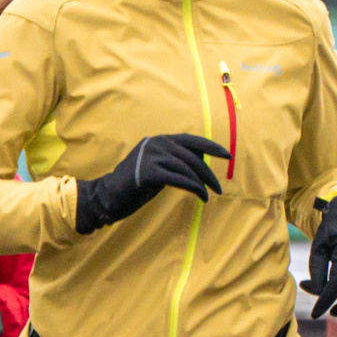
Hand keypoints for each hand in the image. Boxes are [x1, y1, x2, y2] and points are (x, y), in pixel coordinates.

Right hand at [75, 134, 226, 232]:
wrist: (108, 196)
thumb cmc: (135, 185)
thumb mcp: (159, 168)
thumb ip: (176, 160)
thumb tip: (202, 158)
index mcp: (159, 140)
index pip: (191, 140)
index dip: (211, 147)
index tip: (228, 155)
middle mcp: (156, 143)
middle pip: (192, 157)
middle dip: (209, 173)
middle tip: (219, 188)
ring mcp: (152, 155)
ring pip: (188, 168)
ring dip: (202, 184)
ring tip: (209, 196)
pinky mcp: (149, 172)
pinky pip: (180, 179)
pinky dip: (194, 188)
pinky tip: (201, 197)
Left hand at [300, 194, 336, 319]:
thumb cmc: (332, 235)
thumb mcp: (318, 247)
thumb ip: (316, 271)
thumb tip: (315, 292)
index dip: (325, 299)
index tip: (315, 315)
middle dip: (325, 292)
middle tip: (309, 284)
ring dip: (336, 293)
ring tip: (325, 279)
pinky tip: (335, 311)